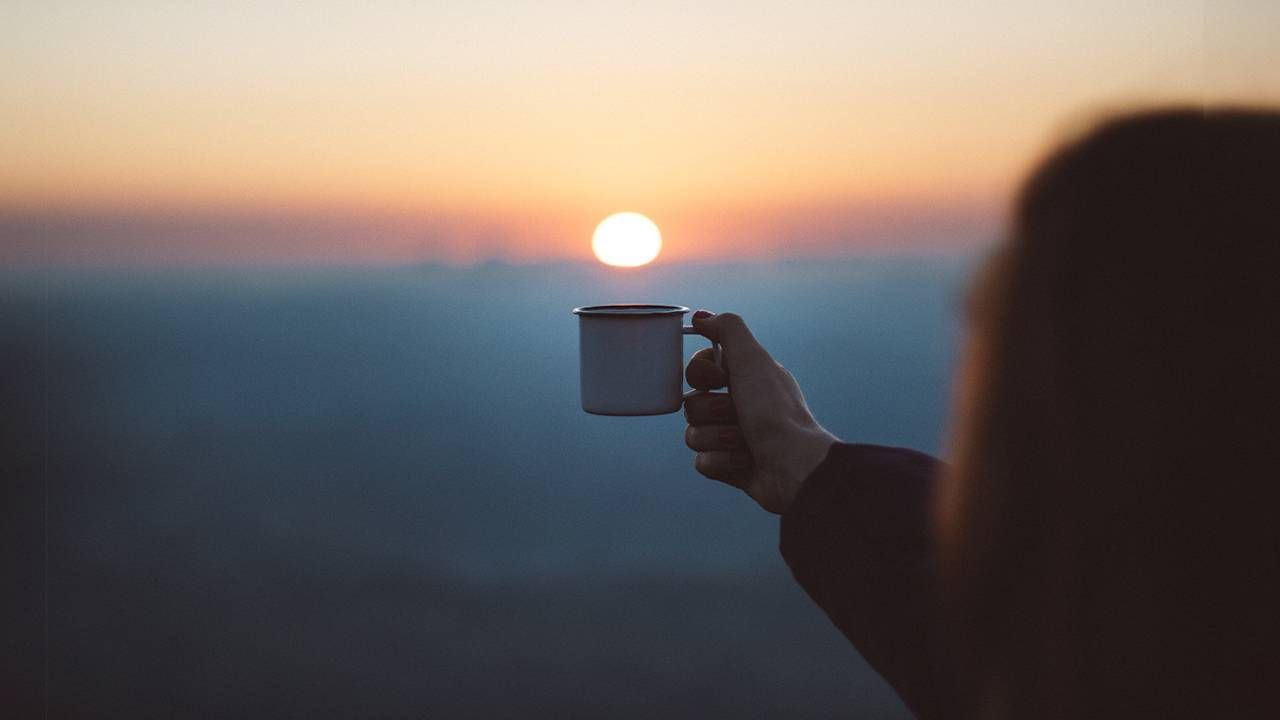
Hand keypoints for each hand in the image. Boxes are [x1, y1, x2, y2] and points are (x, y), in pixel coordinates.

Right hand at [683, 311, 836, 513]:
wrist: (792, 464)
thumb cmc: (775, 411)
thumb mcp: (753, 358)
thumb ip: (727, 329)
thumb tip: (700, 317)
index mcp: (745, 378)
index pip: (698, 369)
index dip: (701, 373)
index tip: (720, 378)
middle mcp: (739, 405)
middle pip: (691, 403)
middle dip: (712, 410)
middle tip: (738, 413)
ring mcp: (732, 437)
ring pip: (693, 434)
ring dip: (718, 437)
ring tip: (745, 442)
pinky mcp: (729, 466)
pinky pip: (702, 461)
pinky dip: (722, 461)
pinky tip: (744, 462)